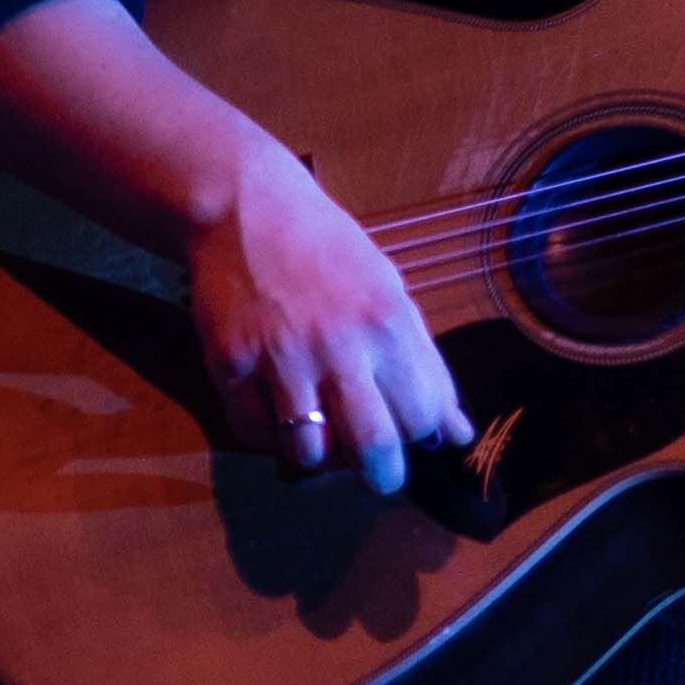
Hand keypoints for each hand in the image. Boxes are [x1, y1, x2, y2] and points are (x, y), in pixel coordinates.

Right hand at [191, 136, 473, 494]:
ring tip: (322, 431)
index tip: (409, 427)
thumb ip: (423, 365)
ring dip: (320, 456)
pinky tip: (277, 409)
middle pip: (374, 450)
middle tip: (375, 468)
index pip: (422, 417)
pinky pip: (254, 435)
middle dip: (382, 475)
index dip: (421, 433)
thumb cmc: (328, 251)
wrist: (243, 209)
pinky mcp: (228, 365)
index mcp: (387, 321)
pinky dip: (269, 436)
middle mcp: (337, 344)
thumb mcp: (389, 293)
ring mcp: (278, 357)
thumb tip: (456, 434)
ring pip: (310, 455)